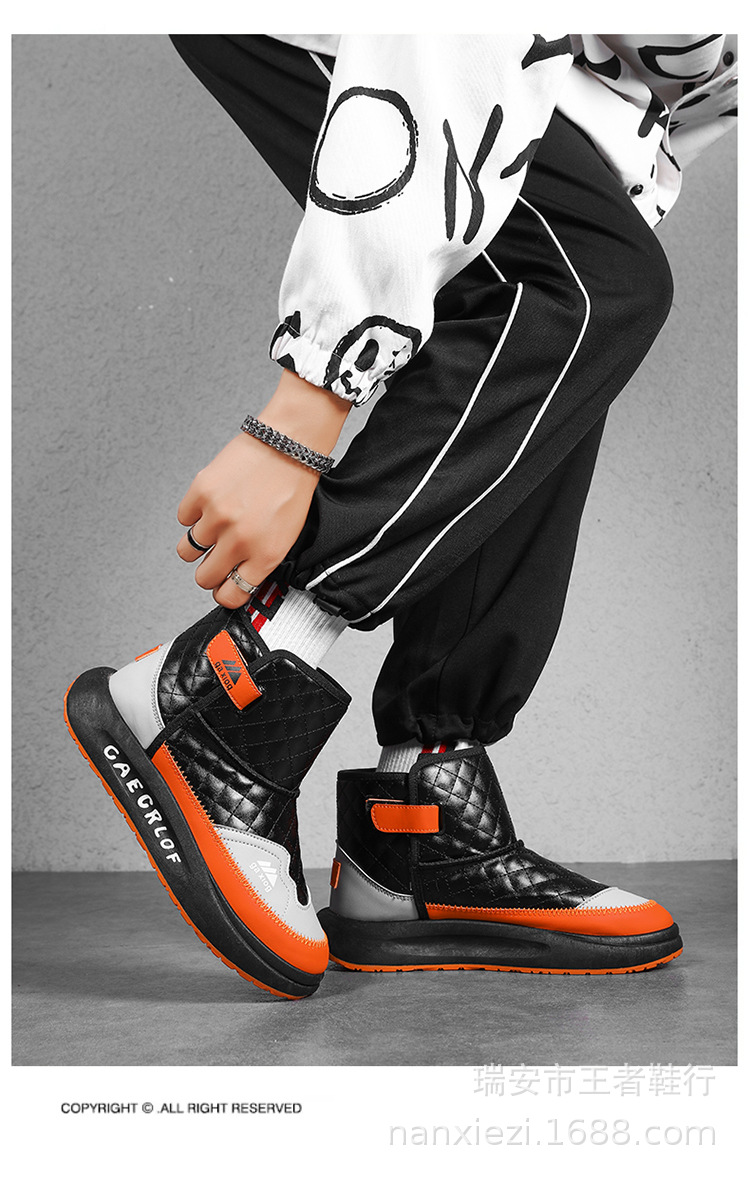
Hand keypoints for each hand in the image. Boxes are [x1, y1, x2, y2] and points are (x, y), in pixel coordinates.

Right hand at [176, 371, 350, 606]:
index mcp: (265, 555)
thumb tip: (238, 577)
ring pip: (187, 550)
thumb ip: (261, 560)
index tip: (223, 586)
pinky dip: (193, 514)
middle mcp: (239, 540)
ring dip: (199, 541)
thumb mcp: (287, 535)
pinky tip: (212, 503)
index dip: (224, 592)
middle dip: (208, 571)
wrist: (288, 444)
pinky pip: (183, 518)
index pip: (230, 595)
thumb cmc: (293, 486)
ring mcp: (217, 516)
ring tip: (215, 525)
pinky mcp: (201, 493)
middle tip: (216, 557)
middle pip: (204, 578)